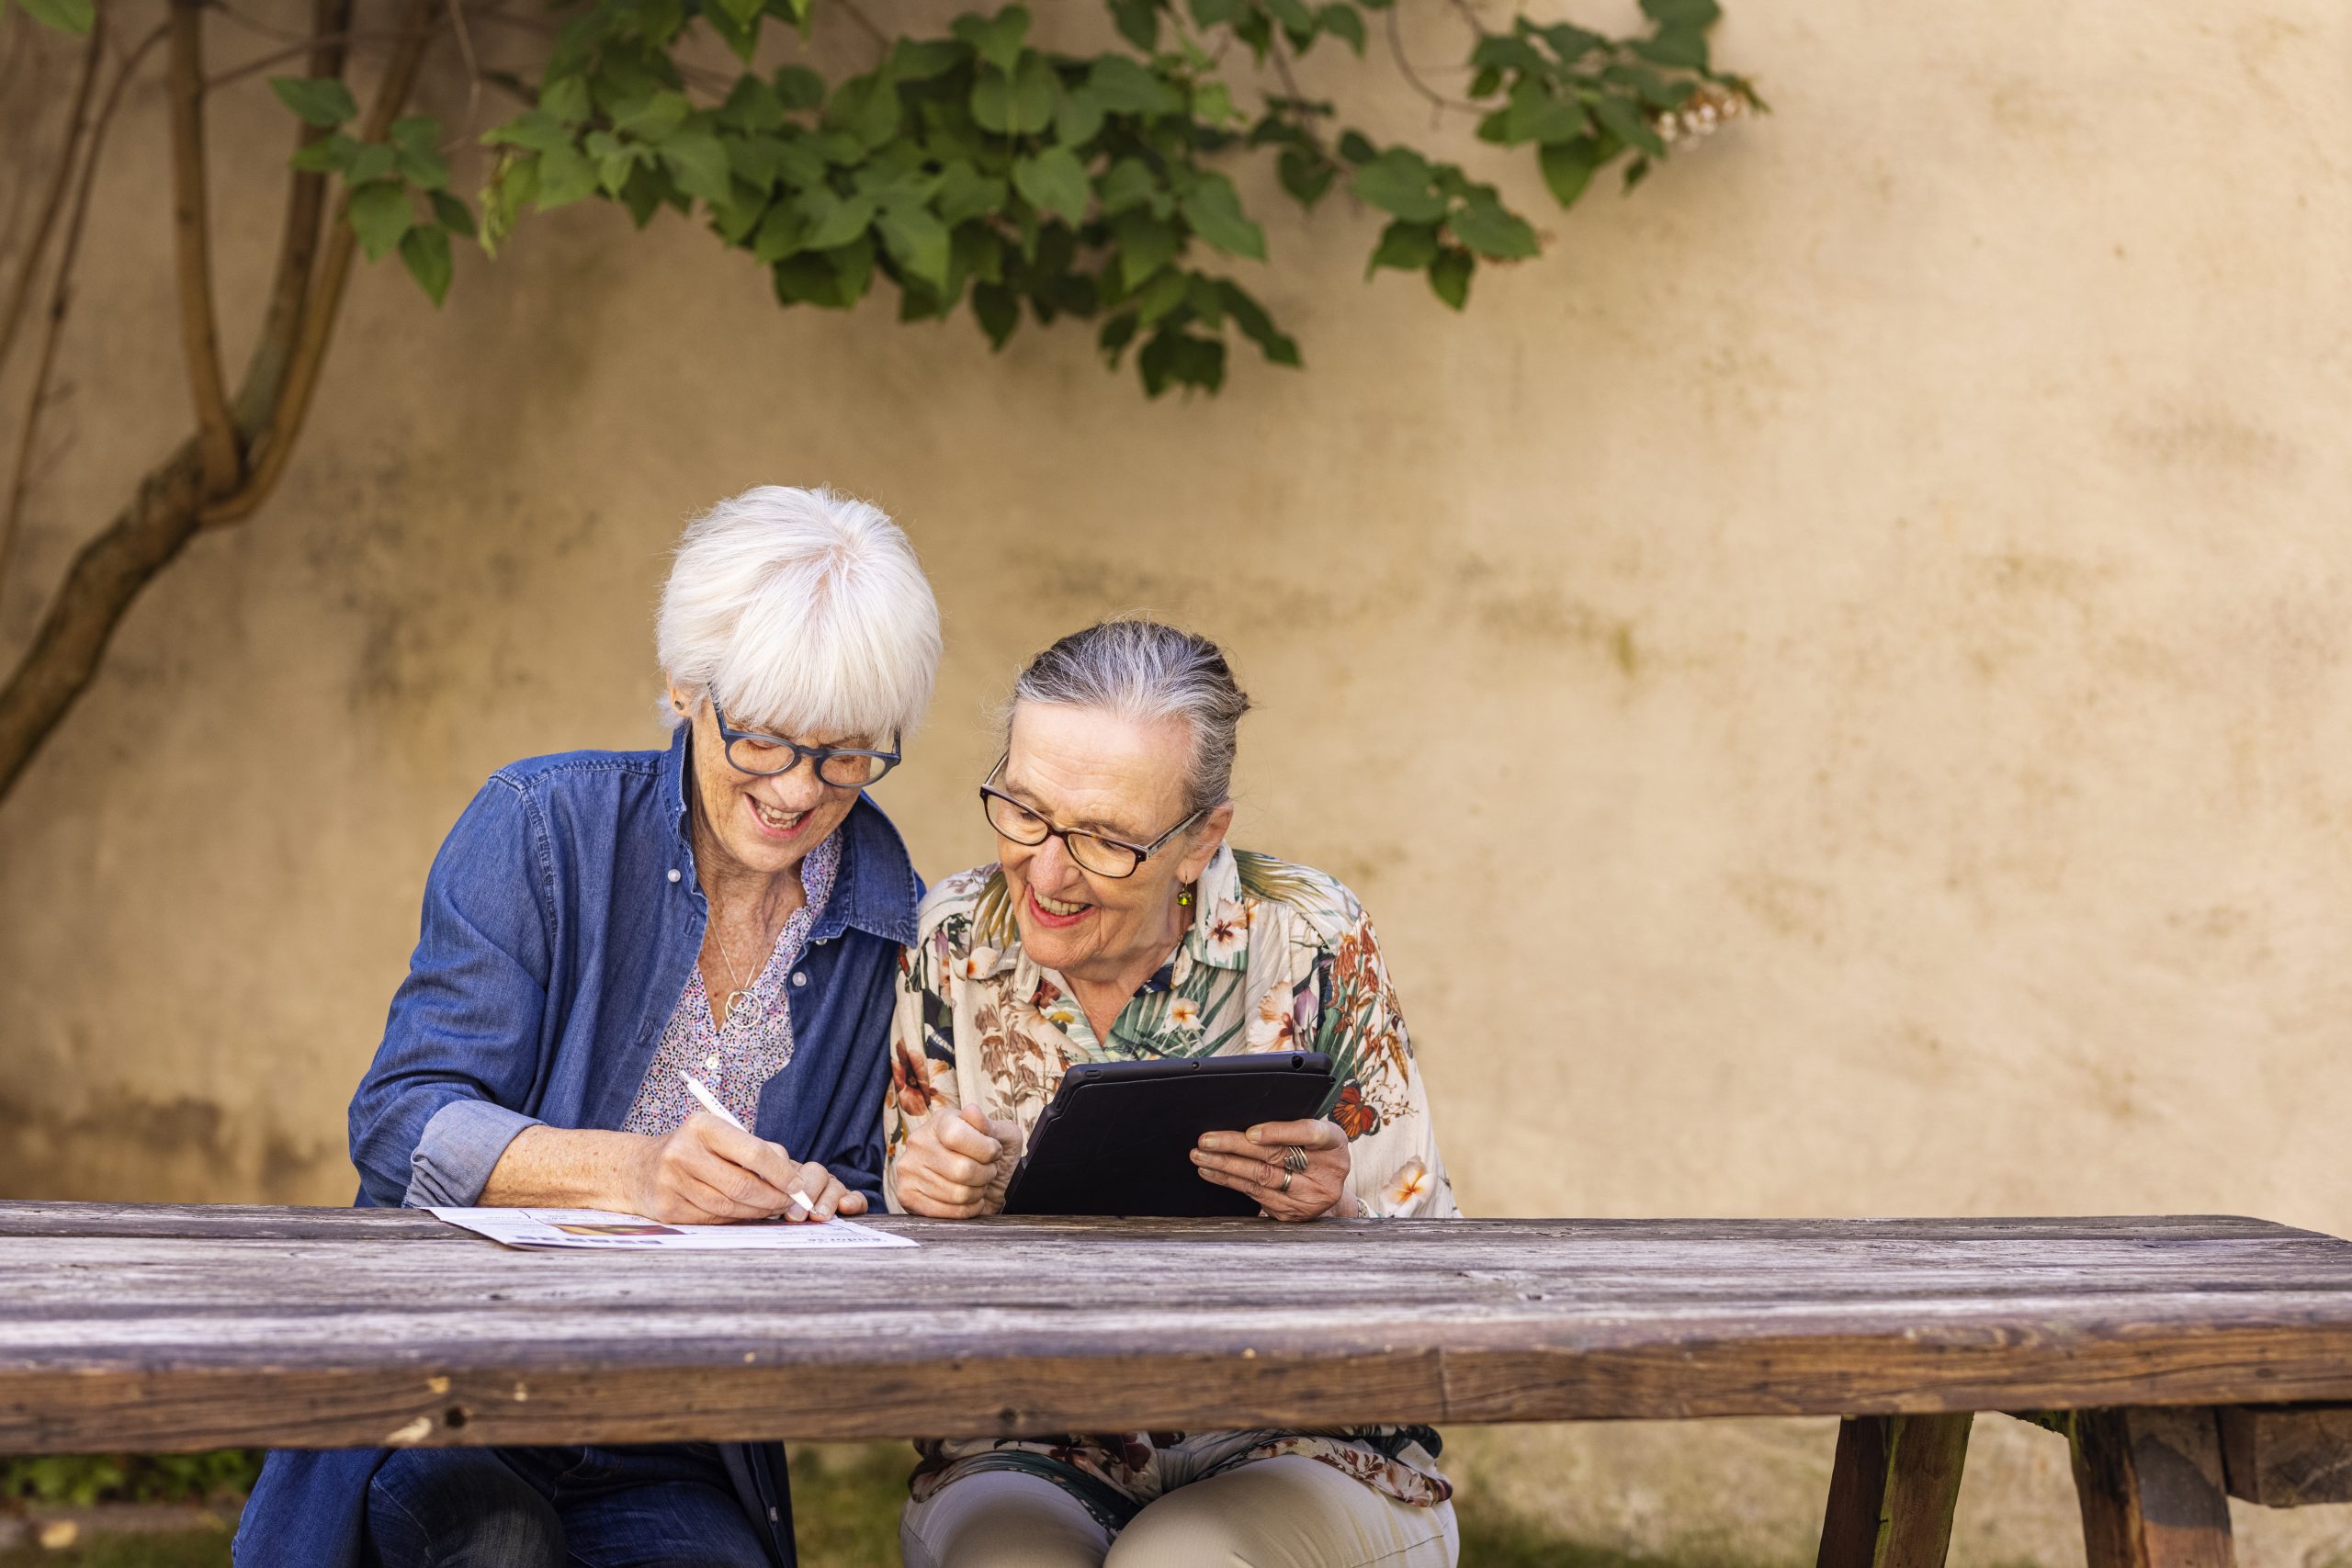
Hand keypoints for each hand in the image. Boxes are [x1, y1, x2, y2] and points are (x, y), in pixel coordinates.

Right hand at [623, 1112, 866, 1223]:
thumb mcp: (721, 1136)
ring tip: (771, 1208)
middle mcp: (683, 1152)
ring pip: (729, 1207)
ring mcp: (671, 1182)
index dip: (781, 1173)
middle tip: (789, 1203)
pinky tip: (744, 1213)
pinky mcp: (668, 1208)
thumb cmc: (695, 1150)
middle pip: (742, 1185)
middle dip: (773, 1198)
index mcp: (702, 1127)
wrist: (639, 1168)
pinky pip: (713, 1219)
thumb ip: (758, 1150)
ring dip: (756, 1211)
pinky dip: (734, 1219)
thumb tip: (794, 1178)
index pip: (753, 1152)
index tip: (798, 1186)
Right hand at [895, 1105, 1021, 1218]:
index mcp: (941, 1120)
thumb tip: (971, 1111)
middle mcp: (919, 1141)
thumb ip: (991, 1125)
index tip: (995, 1152)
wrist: (985, 1185)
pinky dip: (966, 1210)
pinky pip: (944, 1212)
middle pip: (961, 1169)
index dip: (985, 1149)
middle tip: (987, 1172)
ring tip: (976, 1185)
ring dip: (977, 1193)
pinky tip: (968, 1201)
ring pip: (956, 1194)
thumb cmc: (991, 1158)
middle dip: (985, 1175)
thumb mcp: (1003, 1136)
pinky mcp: (906, 1195)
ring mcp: (908, 1169)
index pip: (957, 1135)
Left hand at [1192, 1119, 1350, 1221]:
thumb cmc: (1314, 1150)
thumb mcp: (1313, 1133)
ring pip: (1261, 1178)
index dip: (1279, 1132)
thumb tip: (1243, 1121)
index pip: (1309, 1133)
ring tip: (1201, 1156)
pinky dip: (1230, 1182)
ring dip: (1226, 1166)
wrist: (1327, 1187)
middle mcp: (1327, 1172)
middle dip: (1235, 1147)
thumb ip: (1289, 1125)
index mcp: (1335, 1143)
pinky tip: (1212, 1172)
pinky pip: (1255, 1195)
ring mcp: (1310, 1197)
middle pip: (1276, 1157)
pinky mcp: (1292, 1213)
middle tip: (1207, 1140)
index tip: (1250, 1132)